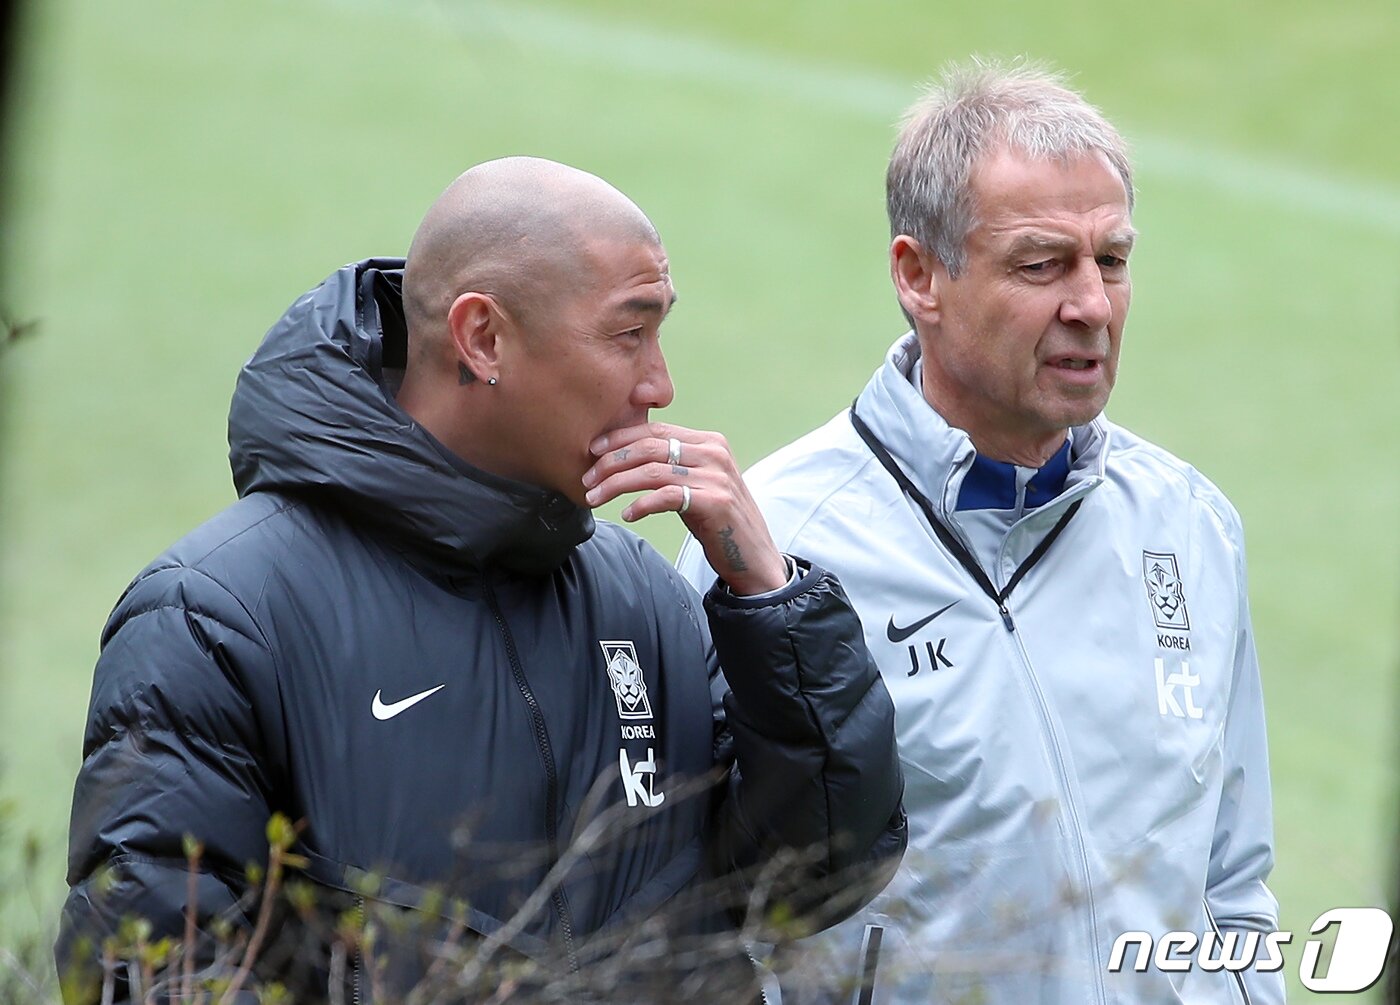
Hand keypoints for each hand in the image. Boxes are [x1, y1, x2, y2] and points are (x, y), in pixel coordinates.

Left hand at [584, 423, 788, 595]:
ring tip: (595, 498)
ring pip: (652, 471)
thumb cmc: (718, 522)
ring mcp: (716, 477)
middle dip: (611, 461)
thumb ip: (671, 466)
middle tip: (586, 479)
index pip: (655, 430)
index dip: (619, 438)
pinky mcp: (715, 502)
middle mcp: (714, 453)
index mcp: (709, 442)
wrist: (753, 557)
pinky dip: (641, 505)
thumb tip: (624, 457)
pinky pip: (666, 496)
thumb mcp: (696, 484)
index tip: (592, 450)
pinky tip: (628, 515)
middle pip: (649, 447)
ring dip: (616, 484)